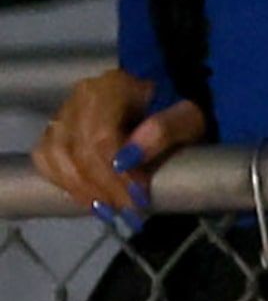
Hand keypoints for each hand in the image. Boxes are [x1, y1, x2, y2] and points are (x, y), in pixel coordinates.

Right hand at [32, 70, 205, 234]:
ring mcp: (65, 112)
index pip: (102, 138)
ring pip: (56, 157)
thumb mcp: (188, 114)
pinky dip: (64, 182)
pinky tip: (88, 200)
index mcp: (114, 87)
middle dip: (103, 189)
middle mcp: (81, 98)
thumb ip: (164, 130)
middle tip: (129, 214)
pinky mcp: (56, 129)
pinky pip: (47, 159)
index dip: (116, 174)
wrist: (165, 91)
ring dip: (82, 190)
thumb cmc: (179, 105)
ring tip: (110, 212)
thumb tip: (128, 159)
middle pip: (77, 151)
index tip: (139, 198)